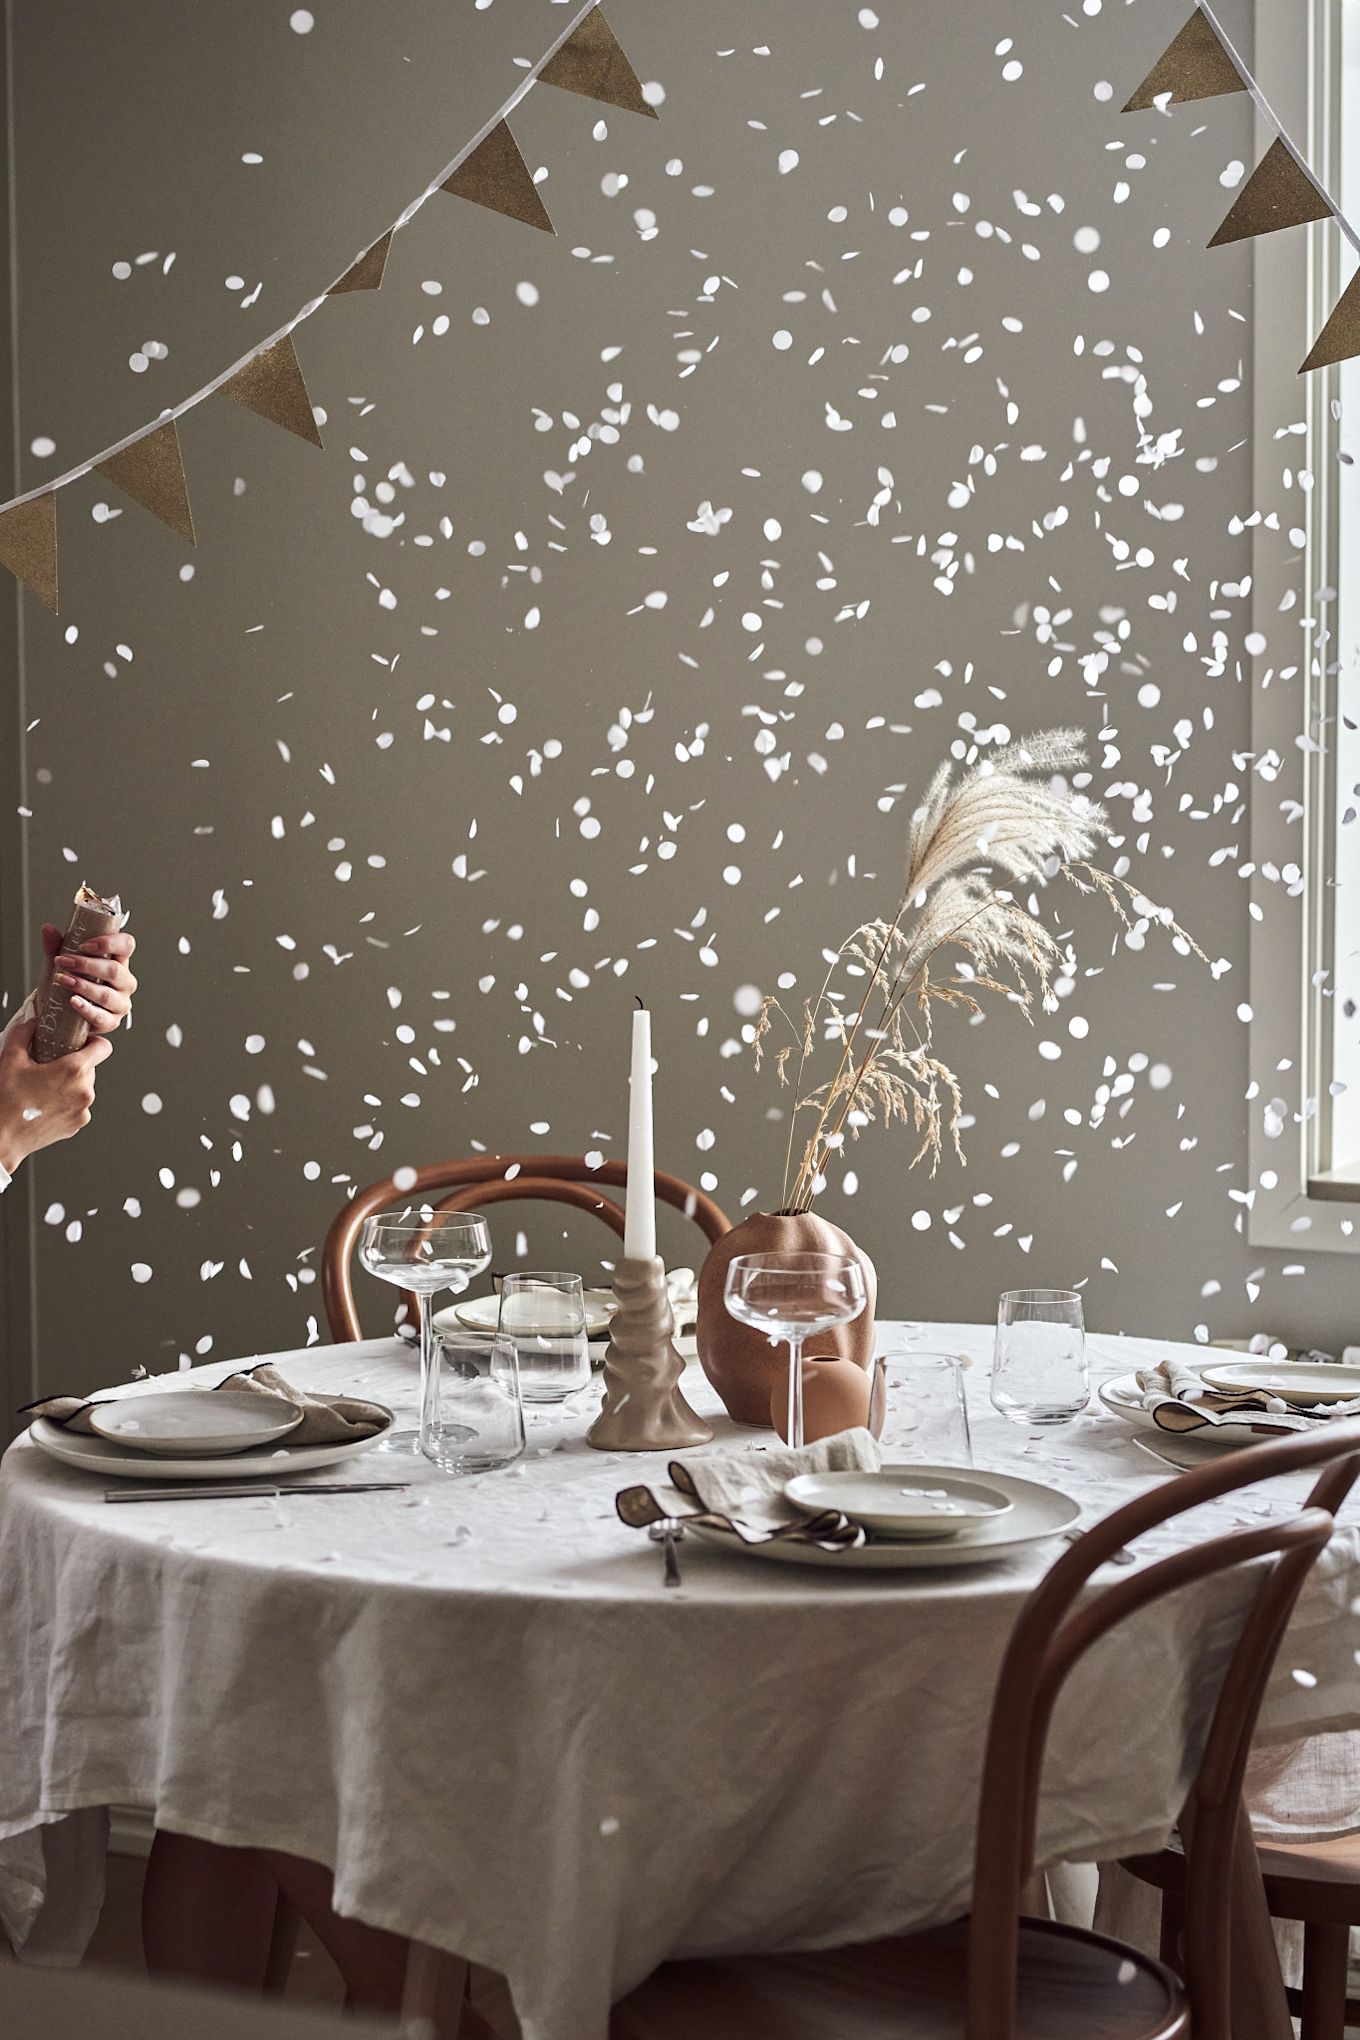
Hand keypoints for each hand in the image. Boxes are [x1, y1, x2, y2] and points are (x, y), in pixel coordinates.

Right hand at [0, 1018, 111, 1175]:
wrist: (4, 1136)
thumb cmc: (7, 1102)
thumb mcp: (11, 1059)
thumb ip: (24, 1034)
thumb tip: (31, 1024)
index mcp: (74, 1071)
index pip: (103, 1047)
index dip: (94, 1042)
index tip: (83, 1043)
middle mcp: (84, 1091)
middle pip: (90, 1068)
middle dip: (74, 1065)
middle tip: (51, 1067)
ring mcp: (83, 1109)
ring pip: (84, 1087)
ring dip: (70, 1084)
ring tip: (45, 1088)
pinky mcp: (78, 1124)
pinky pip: (79, 1105)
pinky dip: (67, 1102)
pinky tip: (46, 1103)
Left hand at [38, 921, 137, 1035]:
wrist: (60, 1012)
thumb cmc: (67, 984)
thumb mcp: (61, 963)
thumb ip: (55, 946)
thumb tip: (48, 929)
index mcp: (118, 961)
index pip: (126, 945)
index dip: (110, 942)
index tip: (85, 945)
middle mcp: (124, 982)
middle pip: (115, 970)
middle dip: (87, 965)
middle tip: (64, 962)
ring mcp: (120, 1003)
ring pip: (107, 994)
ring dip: (83, 986)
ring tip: (63, 980)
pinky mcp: (111, 1022)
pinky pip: (101, 1017)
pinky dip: (86, 1009)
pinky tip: (73, 1001)